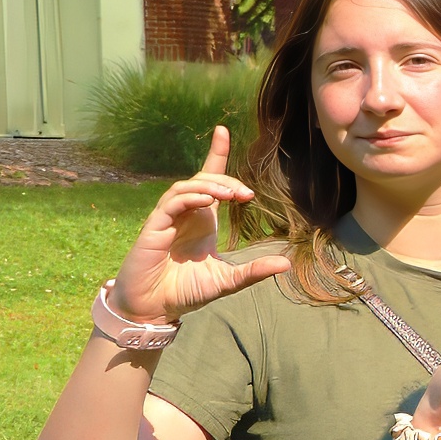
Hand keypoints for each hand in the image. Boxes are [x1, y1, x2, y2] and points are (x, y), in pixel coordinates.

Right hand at [110, 124, 290, 327]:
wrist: (154, 309)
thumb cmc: (185, 291)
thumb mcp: (227, 280)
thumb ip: (254, 271)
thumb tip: (286, 264)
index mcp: (203, 220)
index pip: (209, 178)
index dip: (215, 153)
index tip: (222, 131)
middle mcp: (186, 215)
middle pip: (203, 180)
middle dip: (226, 180)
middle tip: (247, 195)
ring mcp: (167, 219)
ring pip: (186, 187)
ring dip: (210, 186)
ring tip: (231, 195)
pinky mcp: (154, 228)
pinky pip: (171, 203)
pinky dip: (190, 197)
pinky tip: (207, 202)